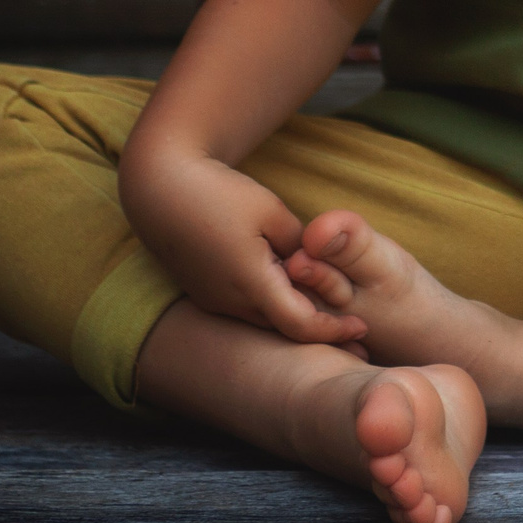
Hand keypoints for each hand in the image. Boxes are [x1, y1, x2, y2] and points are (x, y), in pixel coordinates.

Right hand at [119, 147, 367, 350]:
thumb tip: (320, 267)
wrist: (160, 188)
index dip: (334, 329)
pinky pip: (246, 309)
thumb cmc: (219, 193)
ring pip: (264, 320)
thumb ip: (301, 244)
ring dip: (296, 320)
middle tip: (358, 334)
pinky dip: (274, 308)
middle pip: (284, 328)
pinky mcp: (205, 292)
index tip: (362, 326)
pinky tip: (295, 296)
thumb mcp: (272, 212)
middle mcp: (228, 301)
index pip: (300, 324)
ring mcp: (213, 299)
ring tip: (334, 317)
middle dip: (321, 332)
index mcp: (249, 283)